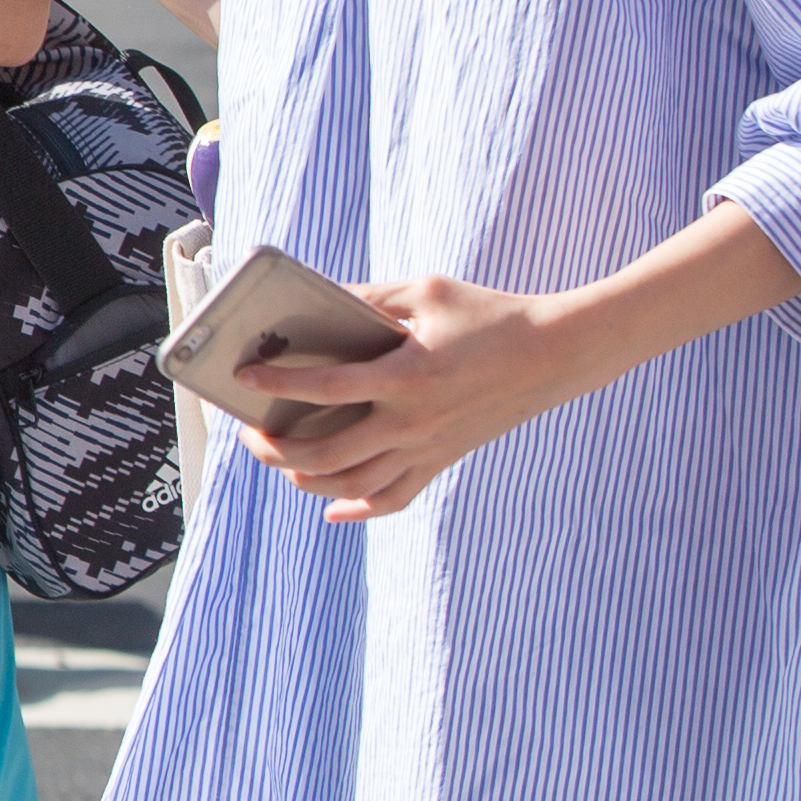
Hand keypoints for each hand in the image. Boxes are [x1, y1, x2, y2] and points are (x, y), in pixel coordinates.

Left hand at [228, 271, 562, 520]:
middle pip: (327, 451)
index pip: (325, 388)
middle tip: (250, 431)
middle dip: (276, 446)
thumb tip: (316, 302)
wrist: (555, 353)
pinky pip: (396, 498)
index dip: (278, 384)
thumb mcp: (426, 291)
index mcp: (406, 375)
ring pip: (353, 484)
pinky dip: (358, 508)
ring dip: (306, 478)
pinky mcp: (444, 460)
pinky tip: (333, 509)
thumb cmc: (488, 314)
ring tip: (279, 459)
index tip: (244, 377)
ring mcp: (429, 448)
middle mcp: (413, 421)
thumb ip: (368, 298)